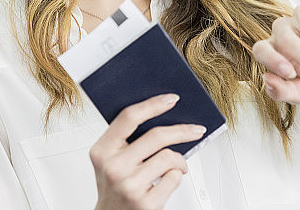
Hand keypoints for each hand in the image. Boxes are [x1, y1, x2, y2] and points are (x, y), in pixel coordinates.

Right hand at [90, 94, 205, 209]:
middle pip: (157, 136)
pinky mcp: (145, 203)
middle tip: (197, 129)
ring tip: (178, 165)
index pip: (129, 117)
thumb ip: (128, 139)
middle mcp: (113, 168)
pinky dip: (177, 176)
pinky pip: (174, 177)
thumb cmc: (115, 186)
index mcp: (102, 151)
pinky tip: (169, 180)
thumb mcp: (111, 160)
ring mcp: (129, 186)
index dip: (153, 105)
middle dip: (183, 131)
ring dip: (180, 160)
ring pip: (169, 157)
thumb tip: (165, 116)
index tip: (172, 99)